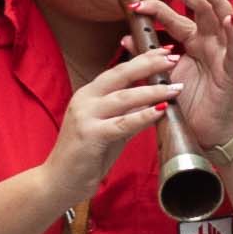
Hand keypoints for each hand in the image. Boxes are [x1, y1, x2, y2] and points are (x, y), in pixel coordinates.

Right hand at [39, 46, 176, 210]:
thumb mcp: (109, 129)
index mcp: (89, 94)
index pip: (118, 70)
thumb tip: (152, 103)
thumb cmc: (85, 157)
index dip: (142, 59)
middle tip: (173, 58)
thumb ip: (127, 114)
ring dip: (152, 91)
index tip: (165, 51)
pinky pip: (122, 124)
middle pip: (121, 75)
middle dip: (149, 64)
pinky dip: (143, 117)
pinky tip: (160, 111)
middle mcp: (85, 99)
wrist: (58, 182)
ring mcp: (86, 116)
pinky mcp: (90, 135)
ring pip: (124, 97)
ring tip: (175, 88)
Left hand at [133, 0, 232, 151]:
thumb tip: (125, 39)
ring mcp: (221, 52)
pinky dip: (232, 31)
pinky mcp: (231, 68)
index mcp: (191, 42)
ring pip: (222, 18)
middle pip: (200, 9)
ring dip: (214, 0)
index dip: (156, 7)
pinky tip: (226, 19)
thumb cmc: (188, 103)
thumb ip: (146, 58)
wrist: (204, 131)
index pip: (174, 17)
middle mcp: (208, 42)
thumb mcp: (162, 77)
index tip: (135, 5)